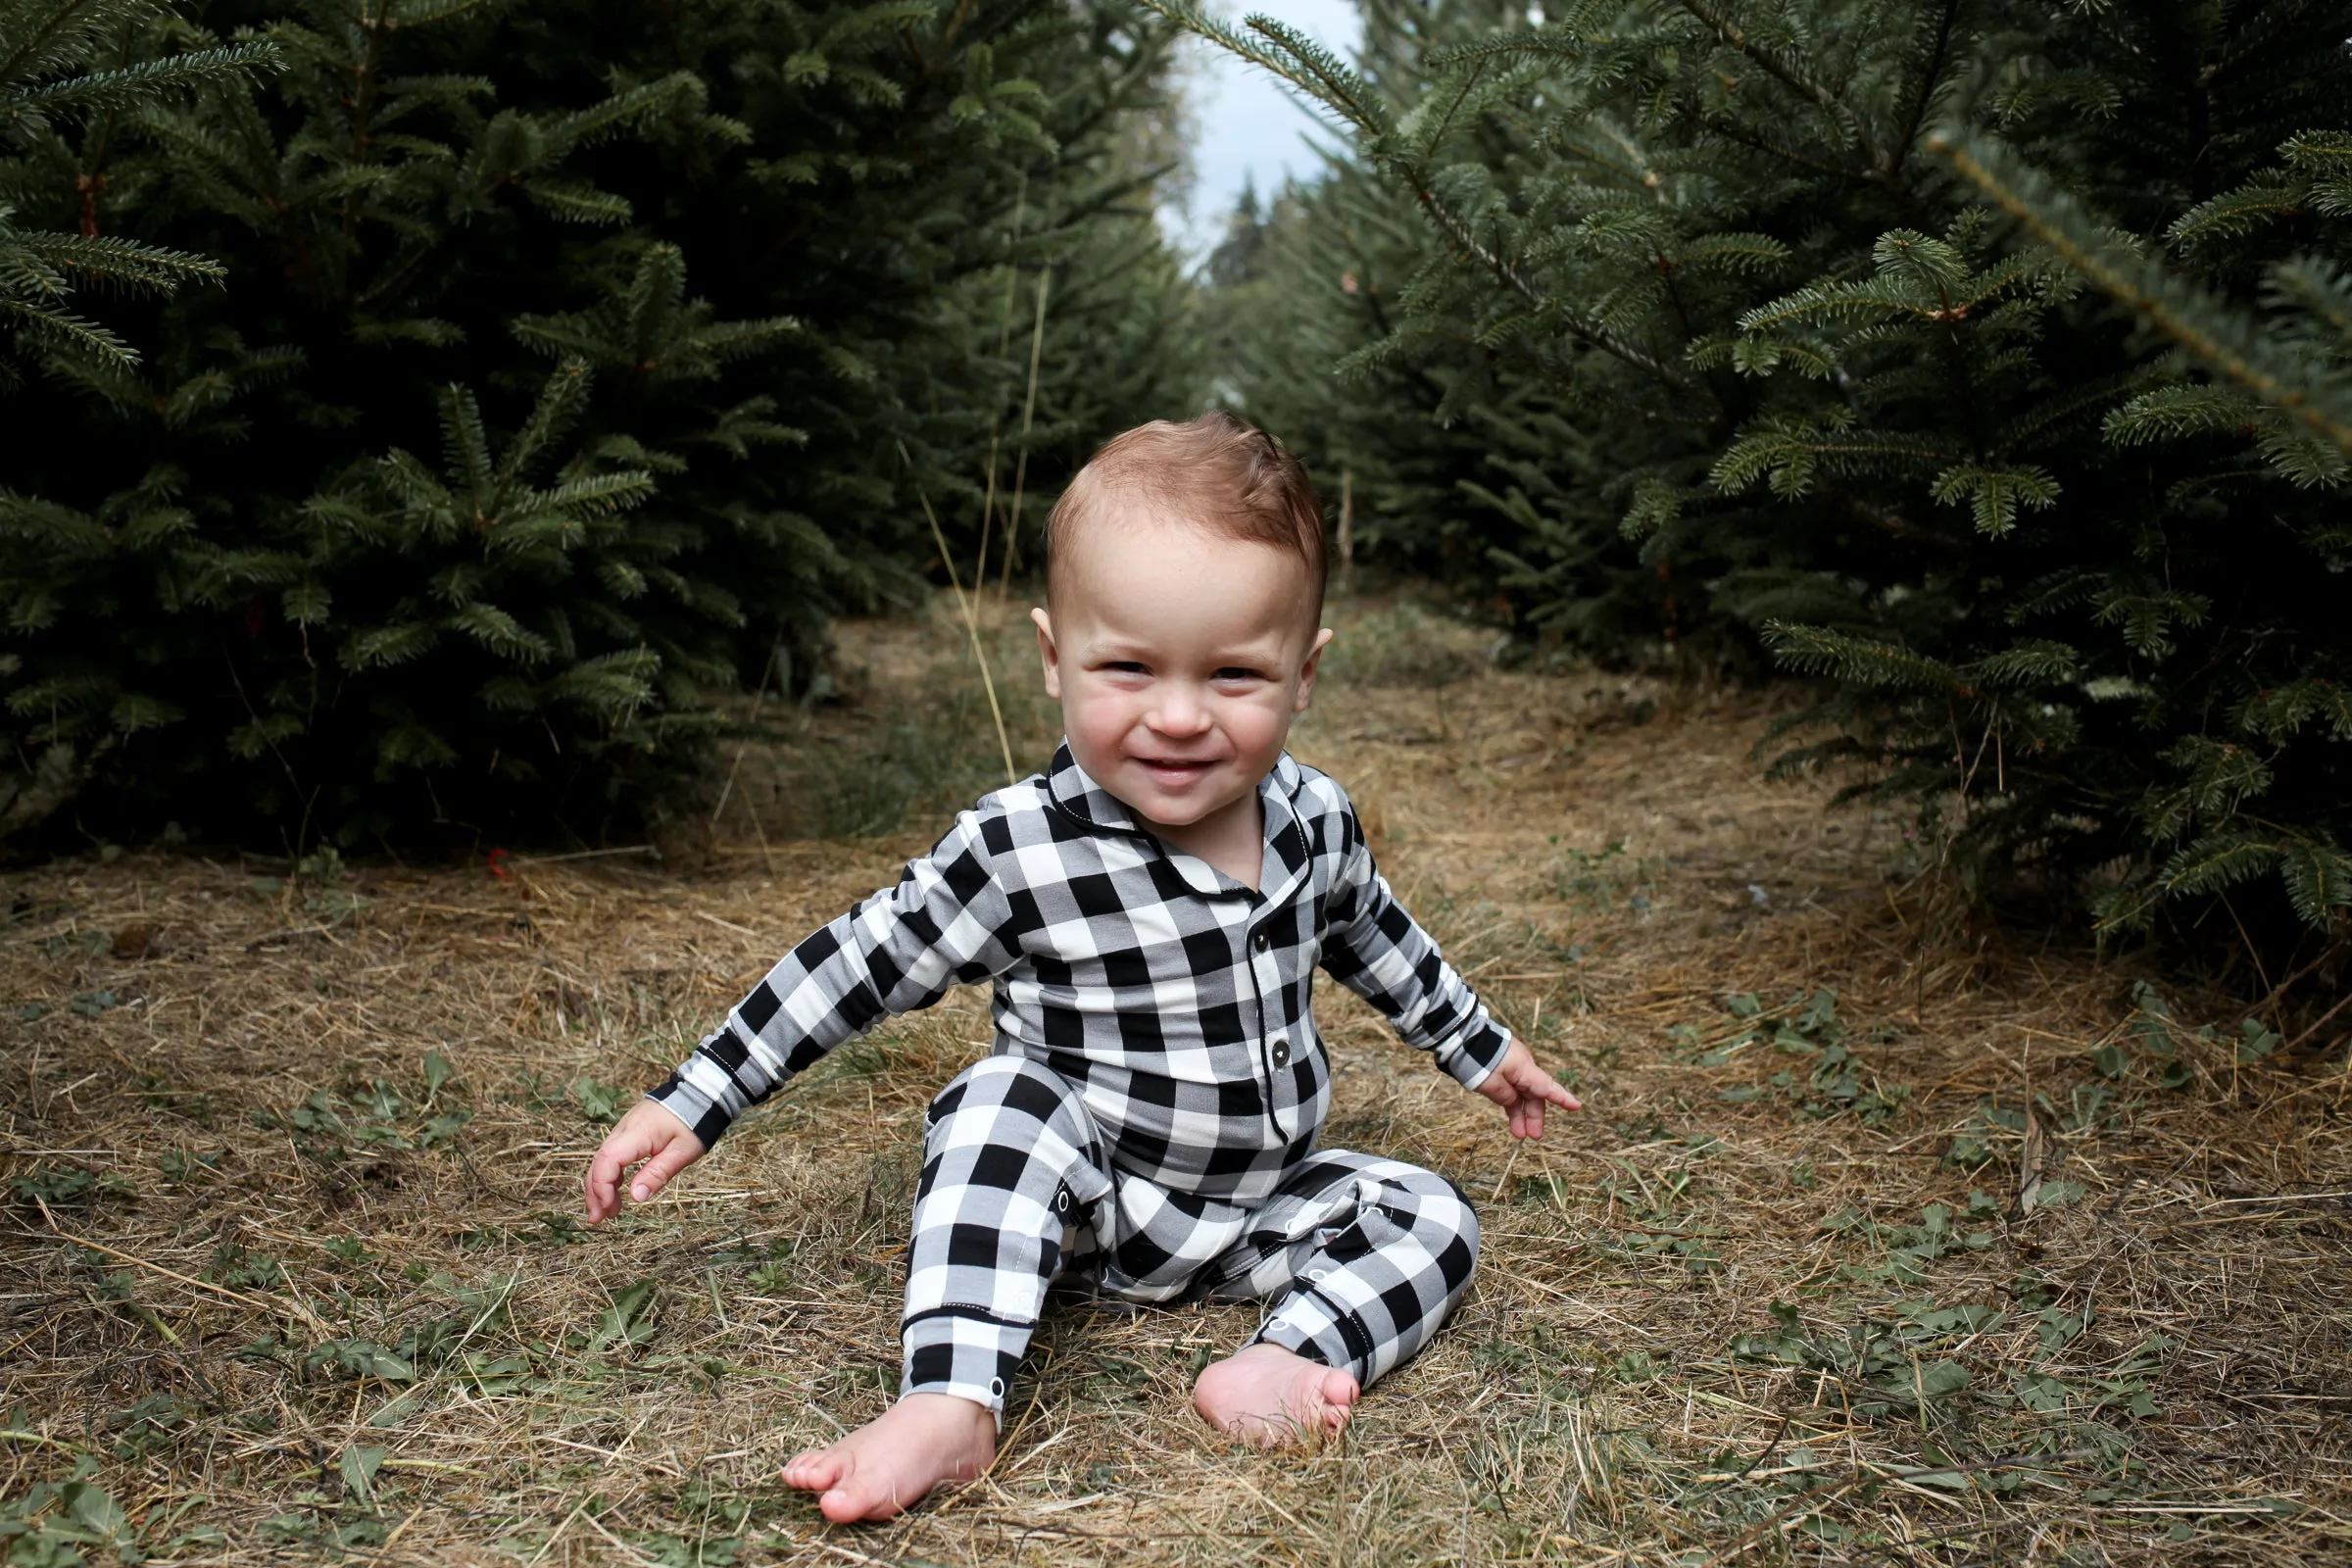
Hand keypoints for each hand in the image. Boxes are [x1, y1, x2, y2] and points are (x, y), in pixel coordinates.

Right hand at [584, 1100, 705, 1222]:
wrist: (698, 1095)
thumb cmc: (694, 1123)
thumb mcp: (682, 1152)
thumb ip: (658, 1174)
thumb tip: (635, 1197)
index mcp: (637, 1134)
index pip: (607, 1160)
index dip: (602, 1186)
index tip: (608, 1207)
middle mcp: (624, 1130)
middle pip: (598, 1162)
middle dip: (595, 1192)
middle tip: (598, 1218)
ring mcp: (624, 1129)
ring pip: (601, 1160)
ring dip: (600, 1186)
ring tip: (606, 1211)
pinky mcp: (628, 1132)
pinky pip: (611, 1155)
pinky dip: (609, 1175)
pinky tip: (614, 1192)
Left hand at [1474, 1040, 1582, 1139]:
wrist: (1462, 1036)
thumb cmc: (1477, 1059)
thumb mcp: (1490, 1083)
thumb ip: (1506, 1096)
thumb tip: (1515, 1103)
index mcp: (1524, 1069)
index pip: (1547, 1087)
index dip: (1562, 1098)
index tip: (1576, 1106)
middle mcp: (1523, 1068)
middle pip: (1534, 1095)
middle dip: (1534, 1116)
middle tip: (1533, 1136)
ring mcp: (1512, 1068)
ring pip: (1523, 1095)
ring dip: (1522, 1114)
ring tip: (1519, 1134)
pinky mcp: (1502, 1069)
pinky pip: (1513, 1090)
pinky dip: (1513, 1104)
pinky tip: (1513, 1118)